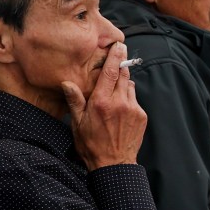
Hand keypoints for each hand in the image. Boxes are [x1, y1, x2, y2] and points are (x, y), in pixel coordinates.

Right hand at [61, 42, 146, 169]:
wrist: (114, 165)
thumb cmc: (92, 144)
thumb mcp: (78, 123)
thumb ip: (75, 100)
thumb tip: (67, 83)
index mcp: (102, 102)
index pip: (111, 72)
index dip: (116, 57)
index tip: (119, 45)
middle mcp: (120, 103)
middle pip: (123, 75)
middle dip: (120, 67)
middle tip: (116, 62)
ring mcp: (133, 109)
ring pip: (130, 87)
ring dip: (123, 85)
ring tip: (113, 95)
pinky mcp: (142, 116)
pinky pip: (135, 100)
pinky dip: (128, 99)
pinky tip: (120, 110)